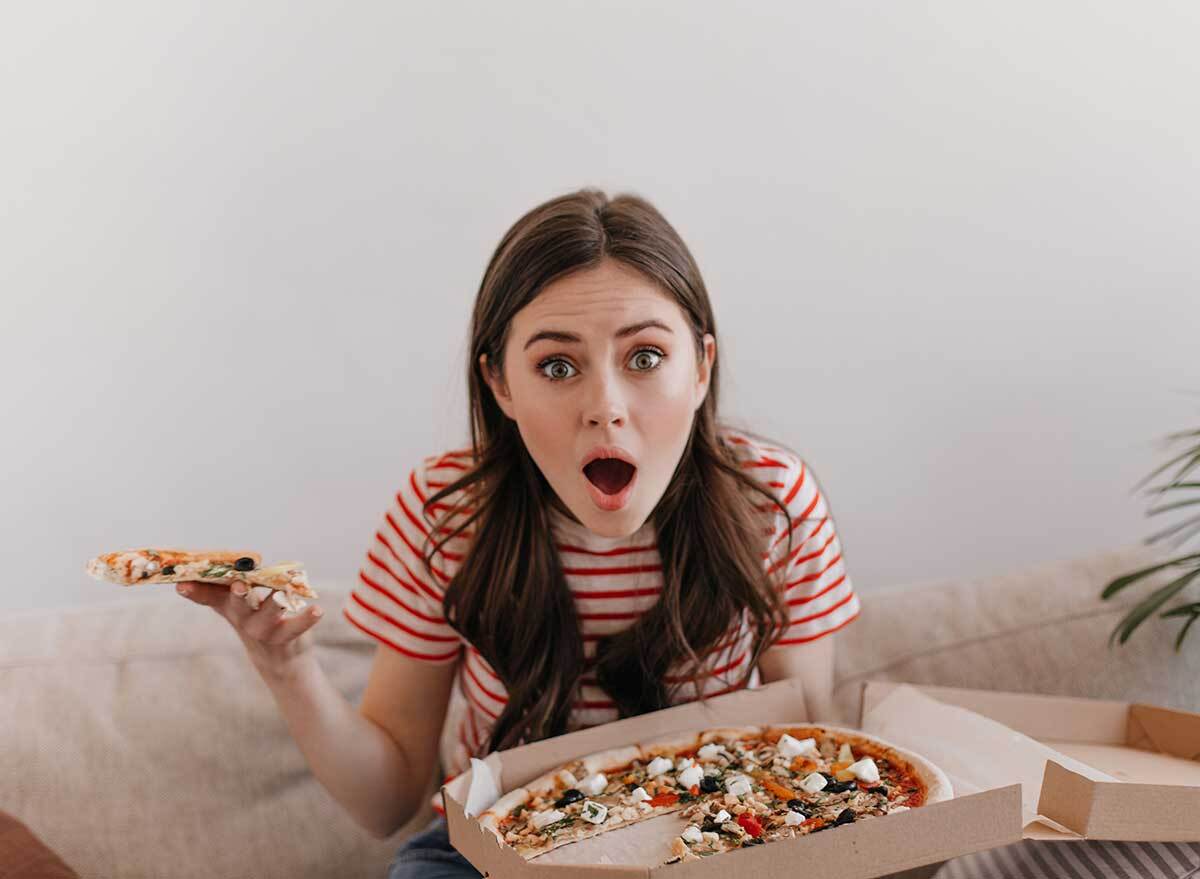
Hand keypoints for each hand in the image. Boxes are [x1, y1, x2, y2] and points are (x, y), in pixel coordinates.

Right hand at [174, 579, 323, 678]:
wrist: (279, 659)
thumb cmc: (257, 621)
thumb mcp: (237, 606)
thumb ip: (223, 588)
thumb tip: (205, 565)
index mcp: (231, 607)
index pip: (209, 598)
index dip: (195, 592)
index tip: (181, 584)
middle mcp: (244, 620)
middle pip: (237, 606)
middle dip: (238, 596)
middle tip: (239, 585)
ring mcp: (263, 630)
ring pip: (267, 615)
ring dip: (273, 603)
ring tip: (281, 591)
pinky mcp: (285, 637)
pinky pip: (295, 627)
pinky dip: (306, 618)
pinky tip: (317, 609)